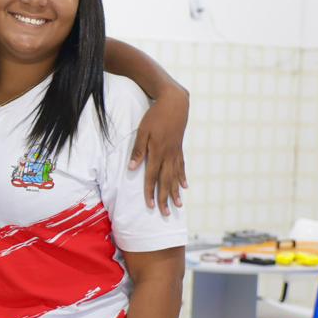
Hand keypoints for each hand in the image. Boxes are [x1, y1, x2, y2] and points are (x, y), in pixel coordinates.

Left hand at [130, 88, 188, 214]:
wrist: (174, 103)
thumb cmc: (154, 116)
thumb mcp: (142, 131)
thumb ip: (138, 151)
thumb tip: (132, 169)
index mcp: (157, 152)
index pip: (152, 177)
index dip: (150, 192)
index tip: (150, 206)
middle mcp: (168, 155)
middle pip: (166, 181)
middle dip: (165, 198)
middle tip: (165, 214)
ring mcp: (176, 153)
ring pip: (176, 176)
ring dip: (176, 192)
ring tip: (178, 205)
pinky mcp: (180, 148)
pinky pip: (182, 166)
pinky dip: (183, 177)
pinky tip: (185, 186)